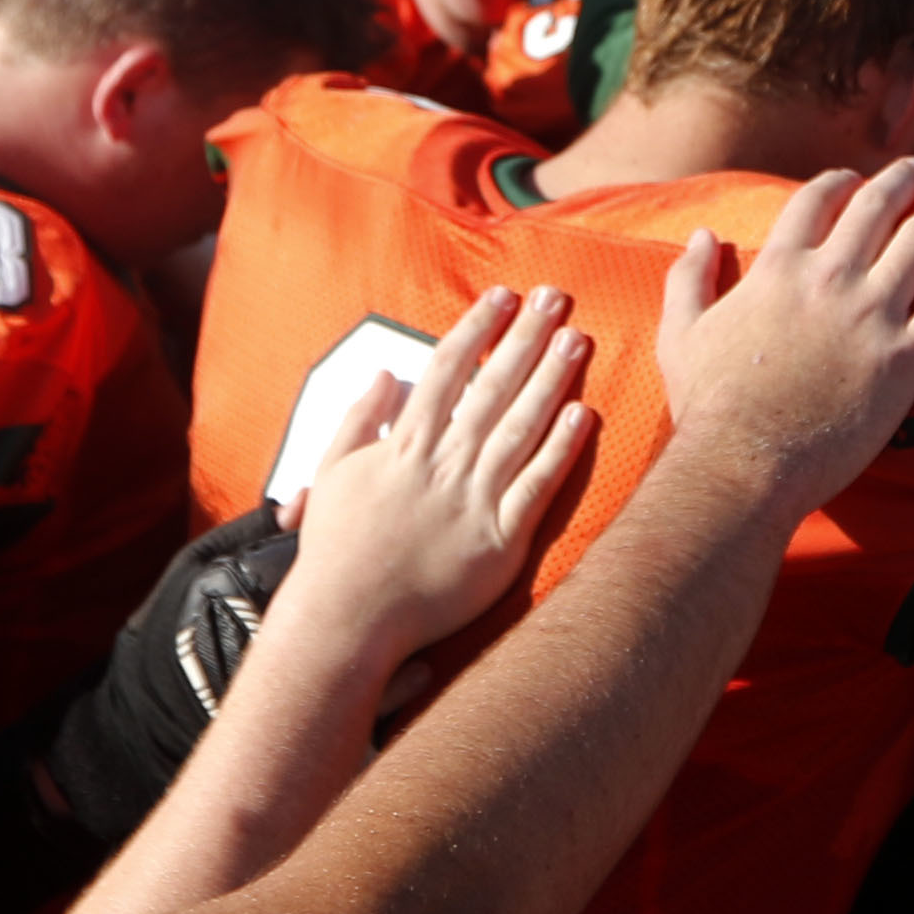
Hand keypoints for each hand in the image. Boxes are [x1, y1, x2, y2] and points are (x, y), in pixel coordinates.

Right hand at [276, 287, 599, 662]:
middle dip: (525, 338)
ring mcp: (474, 500)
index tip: (501, 297)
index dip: (477, 329)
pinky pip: (536, 487)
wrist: (349, 616)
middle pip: (491, 387)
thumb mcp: (330, 472)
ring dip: (550, 380)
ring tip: (576, 340)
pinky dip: (560, 450)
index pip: (448, 371)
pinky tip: (582, 414)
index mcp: (405, 445)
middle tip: (554, 297)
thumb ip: (360, 420)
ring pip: (520, 427)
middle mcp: (444, 464)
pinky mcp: (499, 539)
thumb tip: (387, 374)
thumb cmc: (336, 548)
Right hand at [651, 161, 913, 520]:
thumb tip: (701, 235)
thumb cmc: (708, 405)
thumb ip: (689, 278)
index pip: (815, 202)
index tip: (854, 177)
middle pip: (878, 207)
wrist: (744, 461)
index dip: (838, 183)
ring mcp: (873, 314)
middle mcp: (831, 277)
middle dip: (906, 179)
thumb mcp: (680, 333)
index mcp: (779, 268)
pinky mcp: (907, 357)